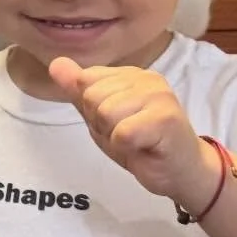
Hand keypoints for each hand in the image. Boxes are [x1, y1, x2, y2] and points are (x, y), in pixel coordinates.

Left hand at [49, 58, 218, 210]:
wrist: (181, 173)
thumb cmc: (140, 143)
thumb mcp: (100, 116)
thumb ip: (78, 90)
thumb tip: (56, 63)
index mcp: (128, 74)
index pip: (84, 81)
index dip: (91, 109)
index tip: (115, 122)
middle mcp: (144, 77)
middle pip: (91, 97)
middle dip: (101, 123)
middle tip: (127, 134)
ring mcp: (158, 95)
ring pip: (104, 113)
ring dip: (114, 136)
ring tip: (136, 140)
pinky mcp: (165, 118)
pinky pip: (122, 133)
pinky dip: (126, 147)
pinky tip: (144, 148)